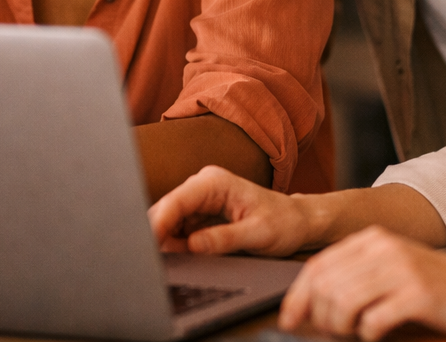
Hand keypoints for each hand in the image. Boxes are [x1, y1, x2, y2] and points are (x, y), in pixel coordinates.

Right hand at [148, 165, 317, 256]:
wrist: (297, 222)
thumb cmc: (283, 223)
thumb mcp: (258, 234)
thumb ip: (224, 239)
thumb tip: (193, 245)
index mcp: (215, 183)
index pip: (176, 201)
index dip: (157, 224)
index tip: (147, 247)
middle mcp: (203, 186)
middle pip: (166, 210)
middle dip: (156, 234)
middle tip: (154, 262)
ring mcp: (199, 200)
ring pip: (168, 221)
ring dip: (164, 242)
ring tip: (167, 263)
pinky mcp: (199, 214)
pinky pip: (177, 230)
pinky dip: (174, 245)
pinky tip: (178, 258)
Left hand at [278, 226, 445, 341]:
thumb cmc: (436, 285)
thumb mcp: (391, 269)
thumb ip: (355, 277)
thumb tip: (311, 303)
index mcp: (371, 240)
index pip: (317, 266)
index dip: (297, 297)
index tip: (288, 320)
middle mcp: (382, 249)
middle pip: (325, 286)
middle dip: (318, 316)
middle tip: (328, 333)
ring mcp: (400, 270)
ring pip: (343, 303)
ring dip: (339, 328)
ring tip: (352, 334)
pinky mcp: (417, 294)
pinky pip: (373, 321)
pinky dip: (367, 334)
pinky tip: (376, 334)